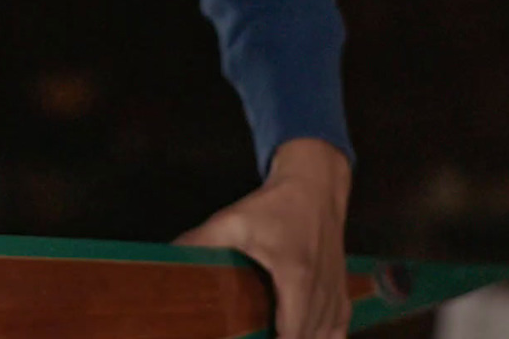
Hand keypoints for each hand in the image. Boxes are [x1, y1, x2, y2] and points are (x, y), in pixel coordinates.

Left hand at [175, 139, 352, 338]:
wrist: (315, 186)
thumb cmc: (274, 206)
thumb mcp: (233, 221)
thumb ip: (201, 242)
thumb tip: (167, 258)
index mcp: (297, 277)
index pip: (291, 334)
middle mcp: (322, 290)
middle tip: (254, 337)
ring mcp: (336, 291)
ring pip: (326, 336)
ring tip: (274, 336)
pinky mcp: (341, 290)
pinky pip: (340, 327)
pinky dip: (325, 338)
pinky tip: (308, 338)